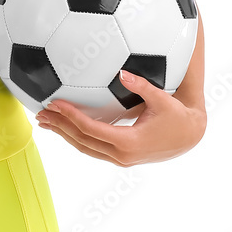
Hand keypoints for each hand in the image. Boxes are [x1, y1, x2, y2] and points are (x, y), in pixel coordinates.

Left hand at [35, 70, 206, 164]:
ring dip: (64, 134)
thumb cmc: (176, 115)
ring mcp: (121, 159)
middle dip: (60, 127)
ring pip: (85, 148)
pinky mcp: (121, 158)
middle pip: (82, 141)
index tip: (55, 104)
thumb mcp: (162, 99)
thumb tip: (122, 72)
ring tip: (45, 123)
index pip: (91, 130)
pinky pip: (92, 148)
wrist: (190, 136)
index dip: (71, 116)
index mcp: (129, 142)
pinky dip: (76, 138)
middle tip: (40, 113)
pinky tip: (64, 128)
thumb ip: (142, 86)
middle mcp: (122, 155)